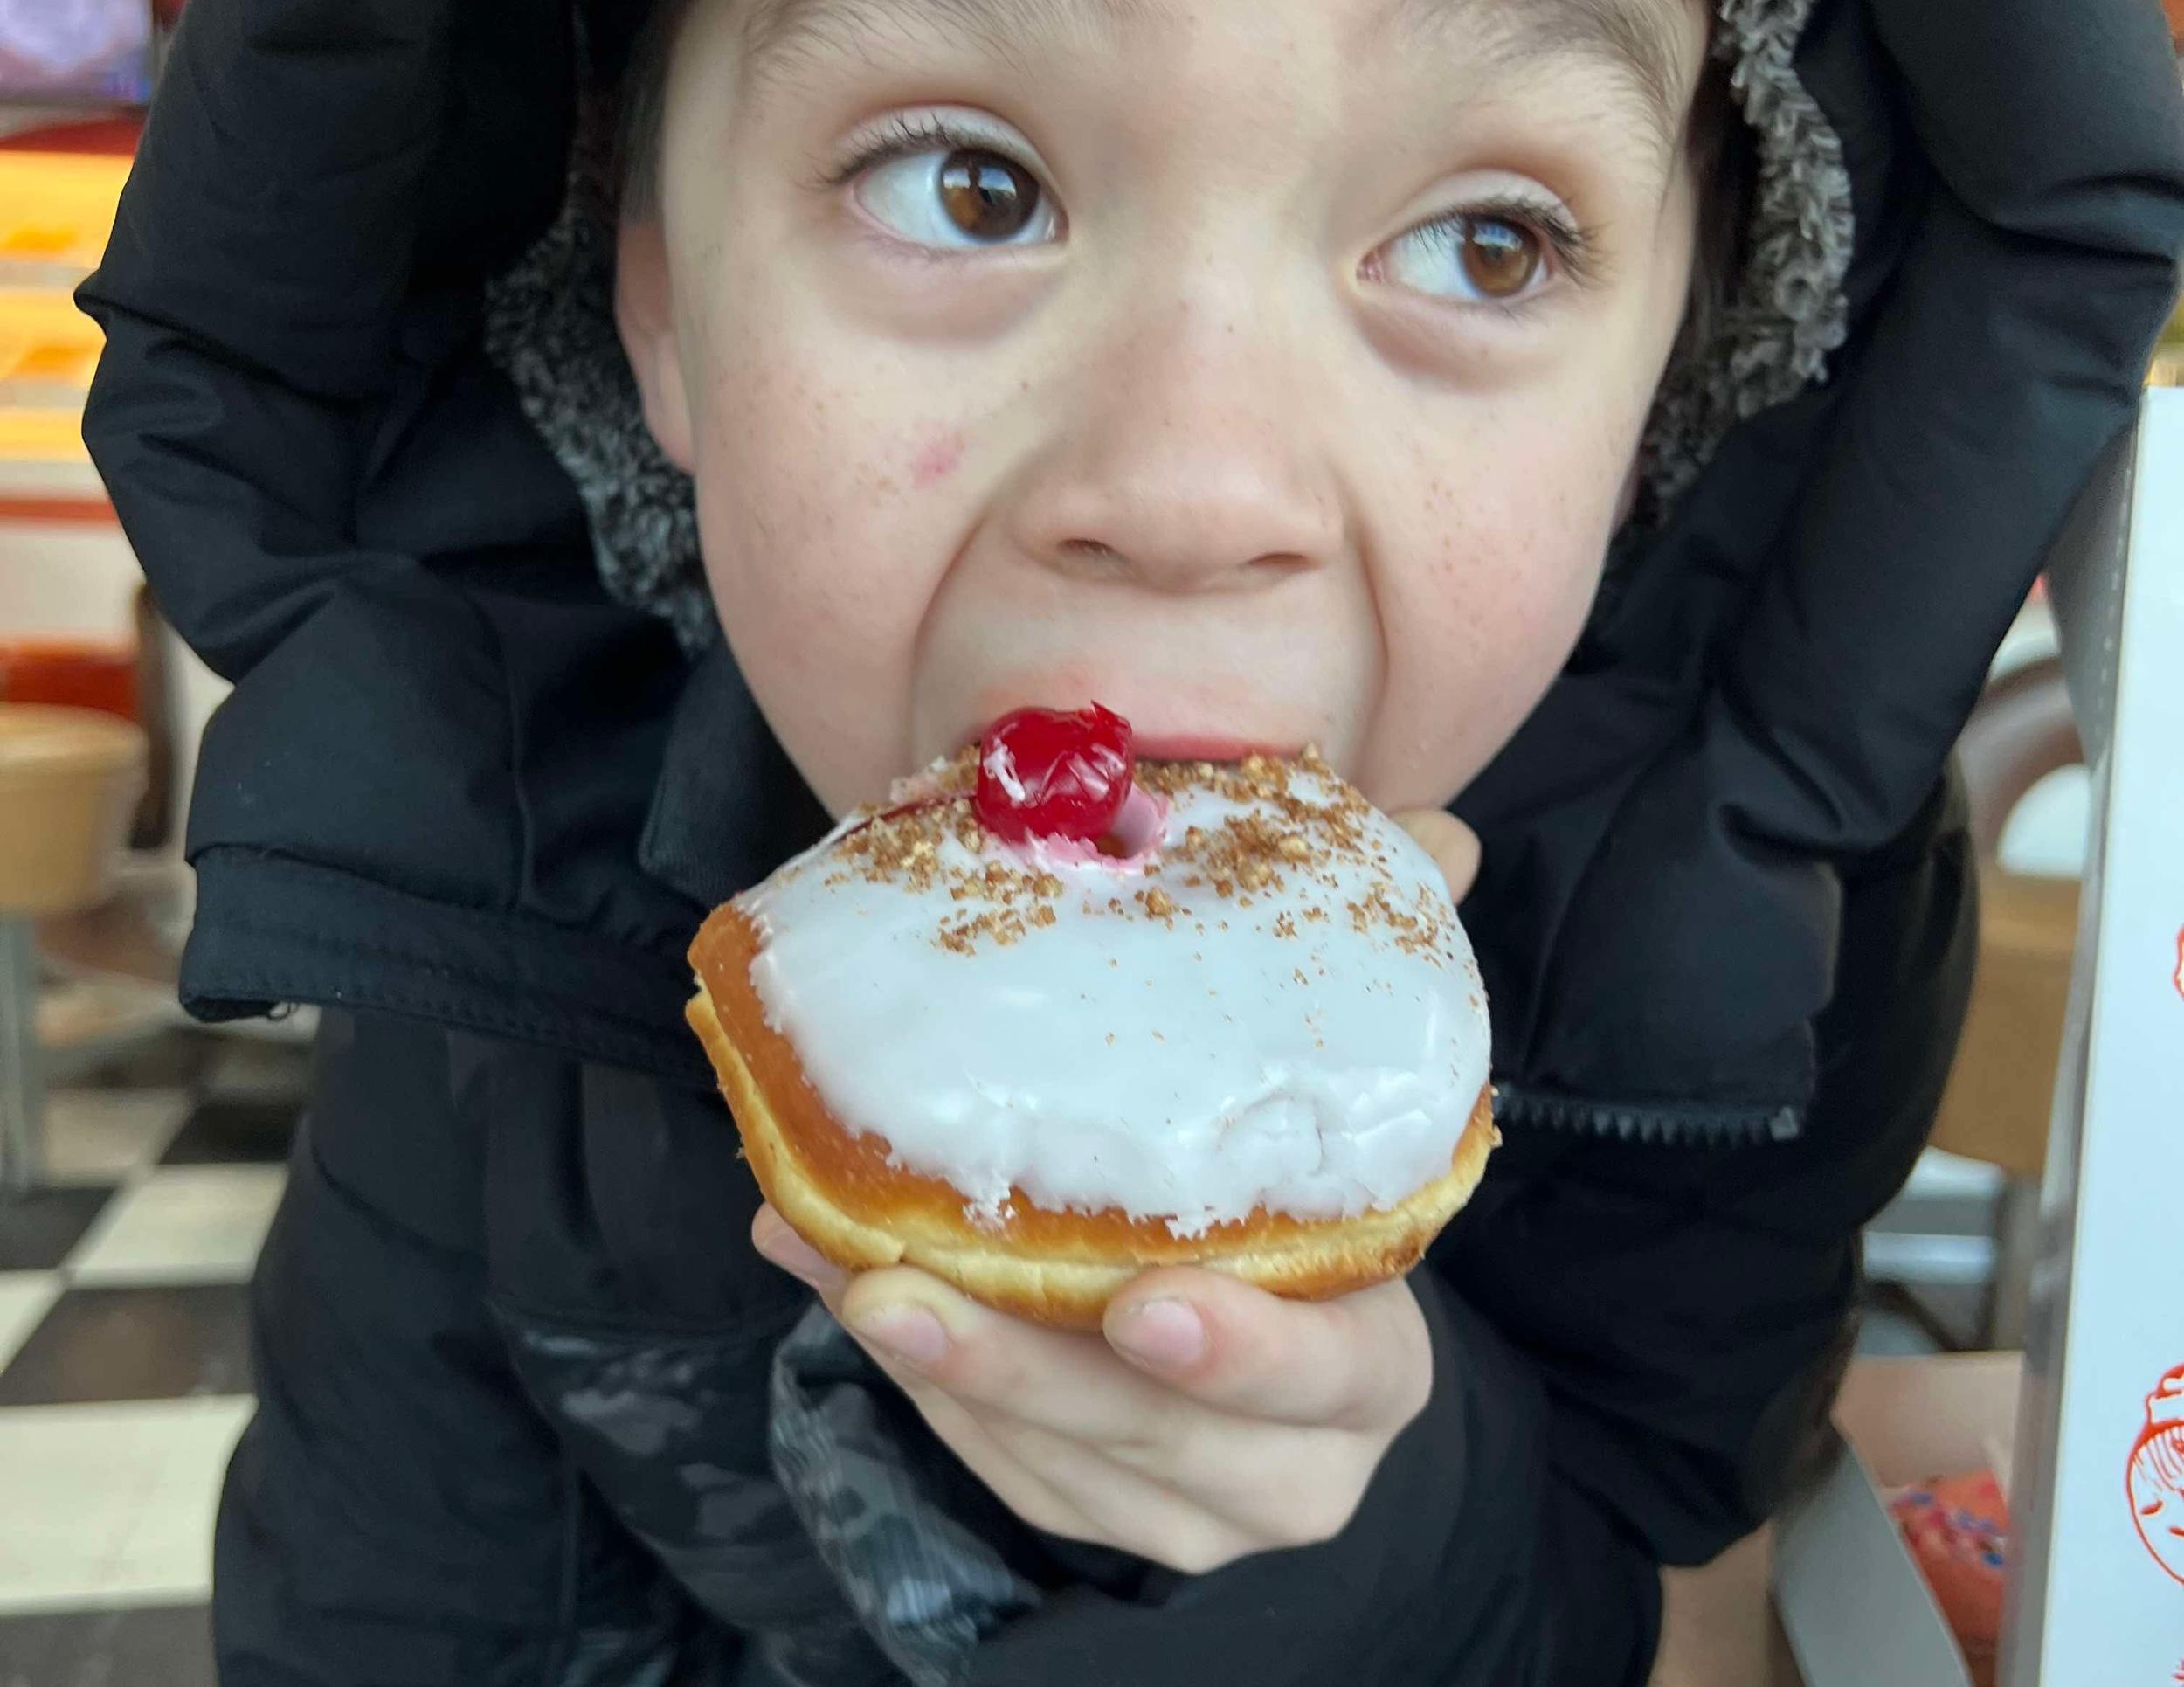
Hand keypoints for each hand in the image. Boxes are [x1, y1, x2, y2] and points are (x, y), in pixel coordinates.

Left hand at [753, 807, 1479, 1576]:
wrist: (1308, 1375)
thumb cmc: (1326, 1217)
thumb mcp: (1363, 1123)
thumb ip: (1386, 987)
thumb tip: (1441, 834)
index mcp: (1372, 1368)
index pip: (1329, 1375)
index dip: (1246, 1351)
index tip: (1149, 1301)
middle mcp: (1284, 1467)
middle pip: (1147, 1434)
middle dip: (1014, 1364)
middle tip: (894, 1281)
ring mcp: (1174, 1512)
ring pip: (1039, 1455)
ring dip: (923, 1356)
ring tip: (824, 1249)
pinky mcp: (1080, 1513)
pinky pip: (981, 1457)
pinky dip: (905, 1366)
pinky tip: (821, 1261)